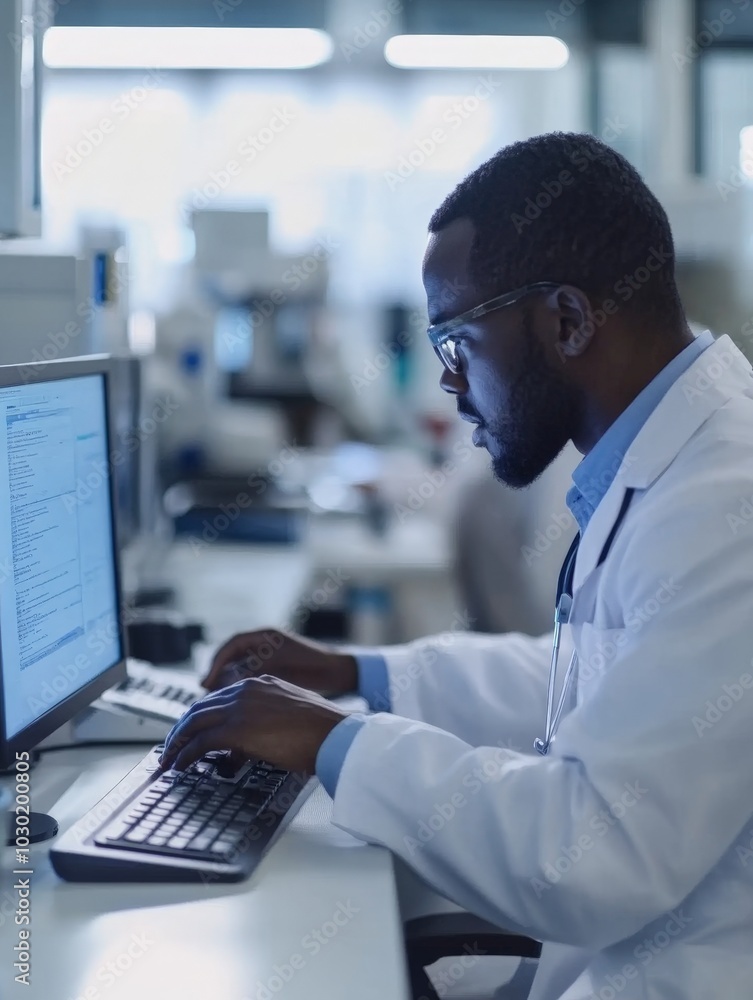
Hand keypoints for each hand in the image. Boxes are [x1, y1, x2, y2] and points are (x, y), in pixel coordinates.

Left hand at [159, 675, 349, 773]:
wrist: (334, 734)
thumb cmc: (322, 730)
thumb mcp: (289, 715)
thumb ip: (265, 720)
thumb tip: (248, 744)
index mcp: (260, 683)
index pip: (218, 697)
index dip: (200, 716)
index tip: (192, 731)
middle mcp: (246, 690)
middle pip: (200, 707)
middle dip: (181, 728)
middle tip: (171, 747)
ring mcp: (240, 707)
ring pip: (194, 722)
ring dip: (177, 742)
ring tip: (168, 760)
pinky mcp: (237, 729)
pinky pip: (201, 742)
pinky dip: (185, 755)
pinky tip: (180, 766)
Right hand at [202, 628, 357, 696]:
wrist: (336, 671)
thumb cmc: (312, 661)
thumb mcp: (278, 662)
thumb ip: (251, 669)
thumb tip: (226, 681)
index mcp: (264, 636)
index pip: (231, 645)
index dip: (216, 662)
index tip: (207, 680)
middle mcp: (264, 645)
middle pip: (232, 659)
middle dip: (219, 675)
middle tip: (208, 693)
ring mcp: (269, 660)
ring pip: (240, 671)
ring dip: (229, 685)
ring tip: (219, 701)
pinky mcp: (275, 675)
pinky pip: (252, 681)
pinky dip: (243, 691)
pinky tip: (238, 705)